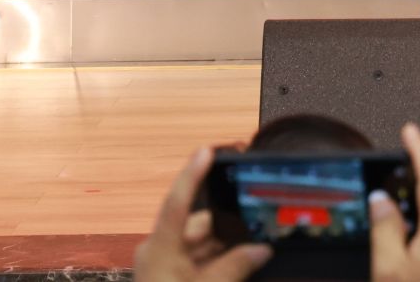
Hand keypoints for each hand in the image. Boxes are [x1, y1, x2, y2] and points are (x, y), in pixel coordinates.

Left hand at [134, 147, 270, 281]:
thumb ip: (235, 266)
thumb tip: (261, 249)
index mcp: (160, 248)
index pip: (177, 202)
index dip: (192, 174)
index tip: (206, 150)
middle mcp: (158, 252)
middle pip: (197, 224)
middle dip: (228, 222)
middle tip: (258, 217)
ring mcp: (162, 267)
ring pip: (200, 245)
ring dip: (226, 246)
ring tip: (257, 245)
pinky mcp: (168, 279)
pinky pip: (196, 260)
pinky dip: (217, 261)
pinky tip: (241, 265)